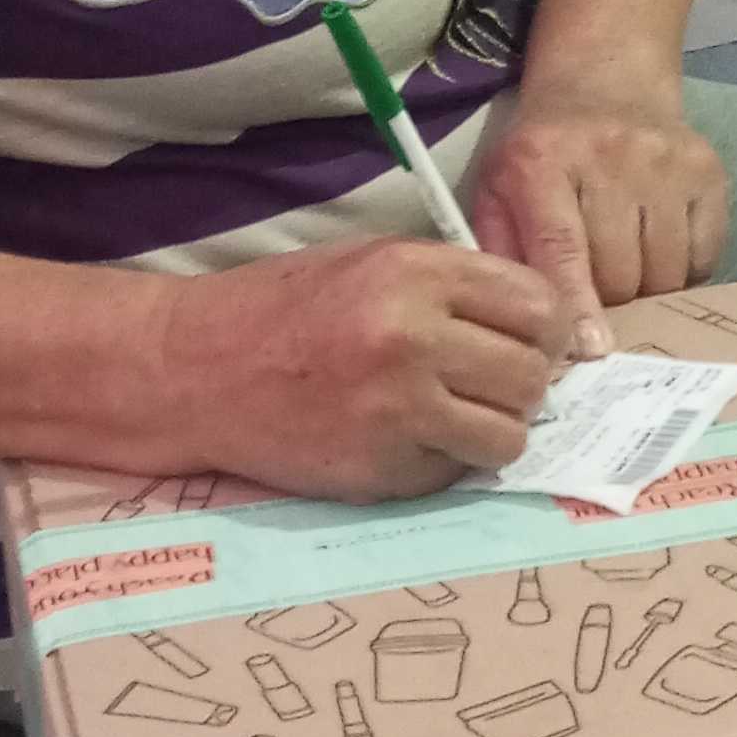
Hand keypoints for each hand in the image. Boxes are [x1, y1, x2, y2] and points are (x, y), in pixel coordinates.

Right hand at [181, 240, 573, 500]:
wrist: (193, 371)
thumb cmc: (281, 309)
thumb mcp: (368, 263)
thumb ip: (450, 285)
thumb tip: (537, 322)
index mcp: (412, 274)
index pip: (537, 304)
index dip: (543, 327)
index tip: (528, 340)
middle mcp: (411, 338)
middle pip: (532, 374)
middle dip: (523, 383)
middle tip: (491, 385)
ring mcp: (396, 410)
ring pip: (508, 435)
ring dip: (493, 430)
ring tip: (457, 417)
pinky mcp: (381, 469)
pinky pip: (456, 472)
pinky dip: (445, 462)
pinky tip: (406, 440)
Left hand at [467, 70, 728, 352]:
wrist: (606, 84)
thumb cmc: (543, 153)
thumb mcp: (500, 189)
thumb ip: (502, 252)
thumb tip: (523, 326)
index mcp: (543, 162)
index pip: (562, 249)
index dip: (578, 306)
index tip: (591, 351)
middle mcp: (610, 157)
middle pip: (620, 272)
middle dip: (609, 301)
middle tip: (597, 291)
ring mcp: (666, 162)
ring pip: (666, 272)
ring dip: (647, 289)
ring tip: (628, 268)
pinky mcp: (708, 171)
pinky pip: (705, 256)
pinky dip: (684, 270)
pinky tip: (660, 249)